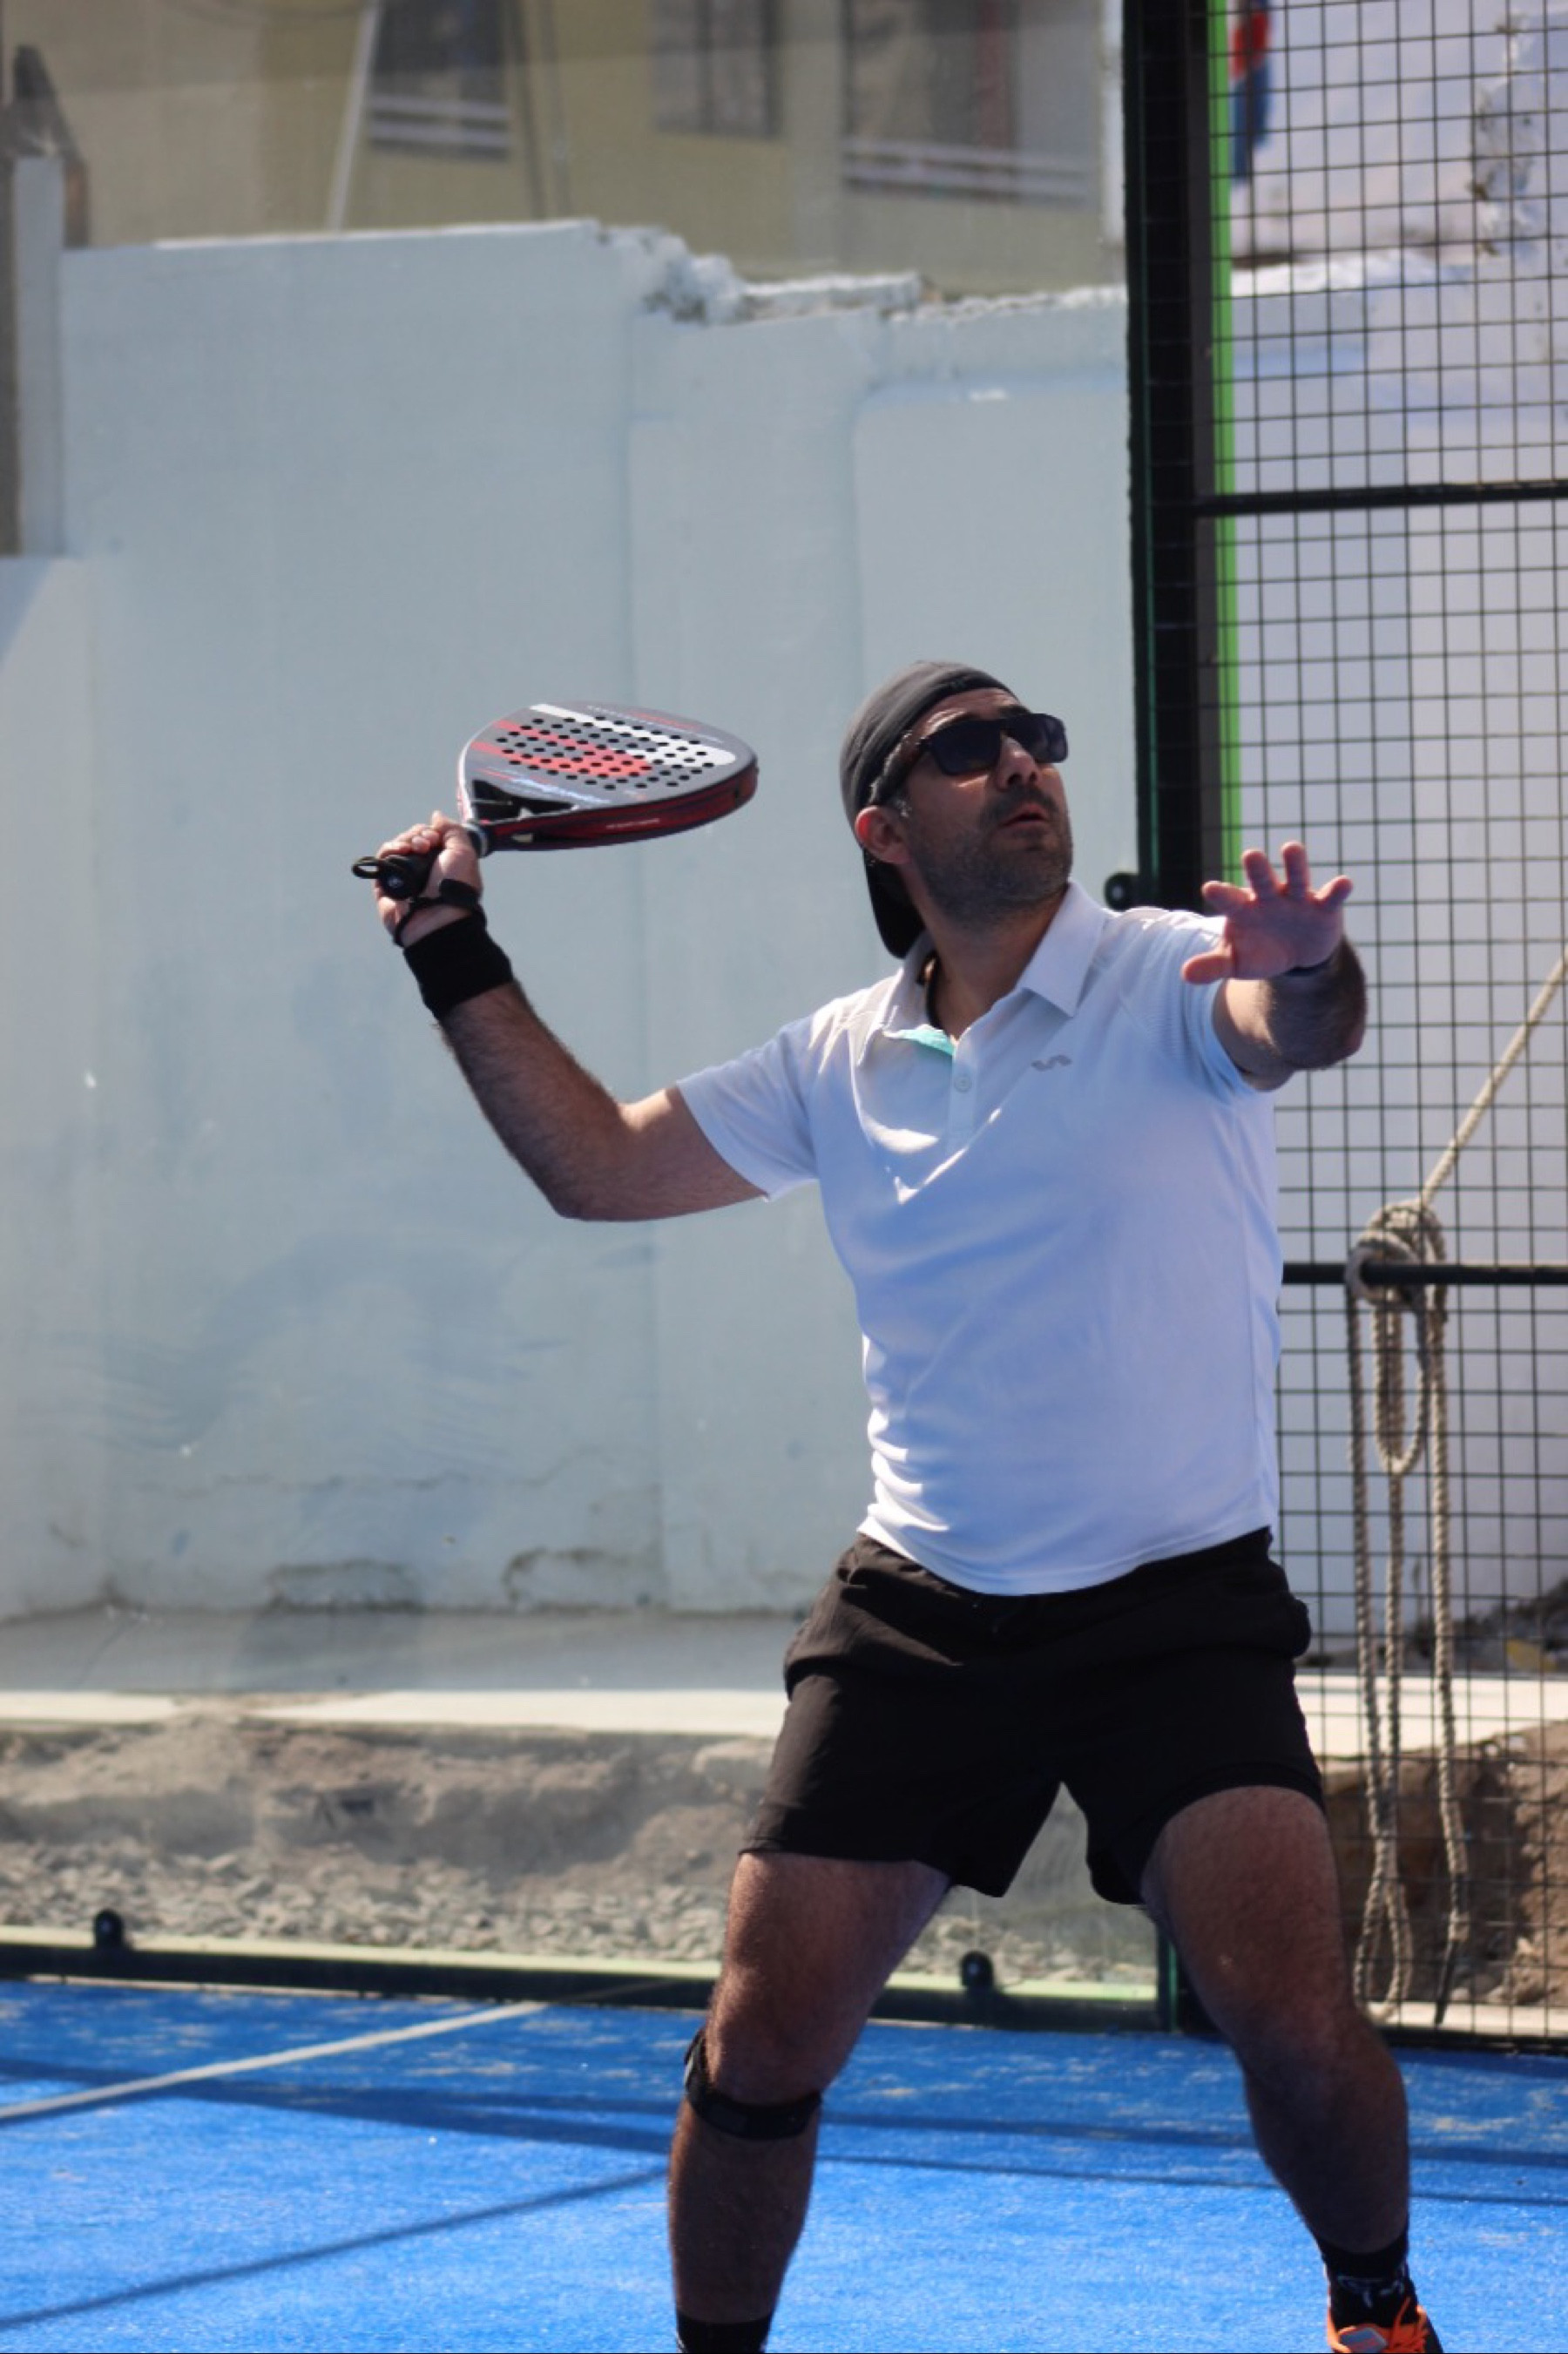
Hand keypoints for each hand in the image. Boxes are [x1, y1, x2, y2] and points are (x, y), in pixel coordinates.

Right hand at [368, 812, 481, 946]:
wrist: (438, 917)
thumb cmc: (455, 887)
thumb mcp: (464, 852)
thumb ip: (452, 830)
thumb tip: (436, 816)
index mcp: (441, 863)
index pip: (428, 836)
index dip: (430, 831)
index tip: (435, 839)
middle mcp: (422, 869)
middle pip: (412, 838)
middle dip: (418, 835)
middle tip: (425, 845)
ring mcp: (403, 876)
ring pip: (397, 846)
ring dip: (404, 840)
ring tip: (413, 849)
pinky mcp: (385, 884)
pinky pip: (382, 859)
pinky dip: (389, 849)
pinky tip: (400, 850)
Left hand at [1181, 841, 1351, 984]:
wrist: (1295, 956)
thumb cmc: (1258, 951)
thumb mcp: (1235, 963)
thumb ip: (1213, 966)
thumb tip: (1184, 975)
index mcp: (1244, 909)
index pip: (1230, 900)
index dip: (1221, 894)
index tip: (1210, 888)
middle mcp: (1269, 898)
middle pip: (1261, 880)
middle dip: (1257, 869)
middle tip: (1250, 855)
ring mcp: (1297, 899)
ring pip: (1296, 877)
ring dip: (1295, 864)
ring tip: (1291, 847)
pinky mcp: (1323, 907)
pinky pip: (1331, 896)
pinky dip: (1338, 890)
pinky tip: (1344, 883)